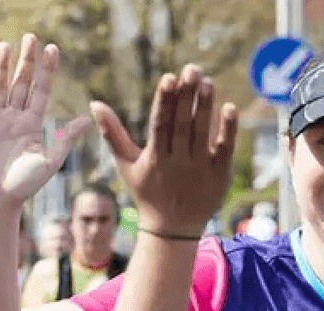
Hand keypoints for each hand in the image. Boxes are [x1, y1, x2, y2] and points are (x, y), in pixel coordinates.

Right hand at [0, 34, 92, 212]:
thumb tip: (90, 118)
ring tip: (6, 46)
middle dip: (26, 61)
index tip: (52, 49)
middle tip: (31, 37)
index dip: (46, 70)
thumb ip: (66, 138)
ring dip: (2, 67)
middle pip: (21, 82)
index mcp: (33, 123)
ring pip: (0, 87)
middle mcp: (14, 117)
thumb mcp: (50, 160)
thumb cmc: (25, 184)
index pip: (41, 90)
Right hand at [89, 64, 239, 235]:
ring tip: (208, 82)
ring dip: (206, 106)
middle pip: (183, 125)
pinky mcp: (218, 175)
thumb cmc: (147, 192)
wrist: (172, 229)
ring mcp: (199, 170)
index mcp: (154, 158)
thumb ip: (112, 133)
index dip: (165, 100)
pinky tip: (229, 107)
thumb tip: (94, 104)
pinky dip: (228, 130)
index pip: (160, 124)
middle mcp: (177, 163)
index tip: (169, 77)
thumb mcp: (126, 165)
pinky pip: (225, 149)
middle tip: (192, 69)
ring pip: (203, 133)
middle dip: (187, 96)